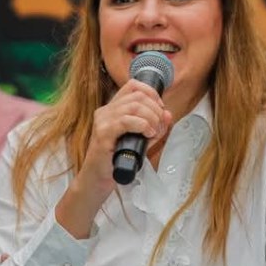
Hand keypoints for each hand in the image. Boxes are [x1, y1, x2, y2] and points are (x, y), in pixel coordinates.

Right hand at [80, 79, 171, 199]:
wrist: (98, 179)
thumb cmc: (116, 160)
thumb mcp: (140, 140)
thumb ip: (154, 127)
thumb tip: (167, 114)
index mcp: (112, 108)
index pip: (133, 85)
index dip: (151, 93)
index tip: (160, 108)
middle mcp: (106, 111)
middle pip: (137, 95)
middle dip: (155, 108)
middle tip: (159, 125)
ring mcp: (103, 121)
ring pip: (134, 106)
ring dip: (151, 117)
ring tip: (153, 131)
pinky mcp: (103, 133)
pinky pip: (126, 120)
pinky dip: (142, 125)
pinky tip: (147, 134)